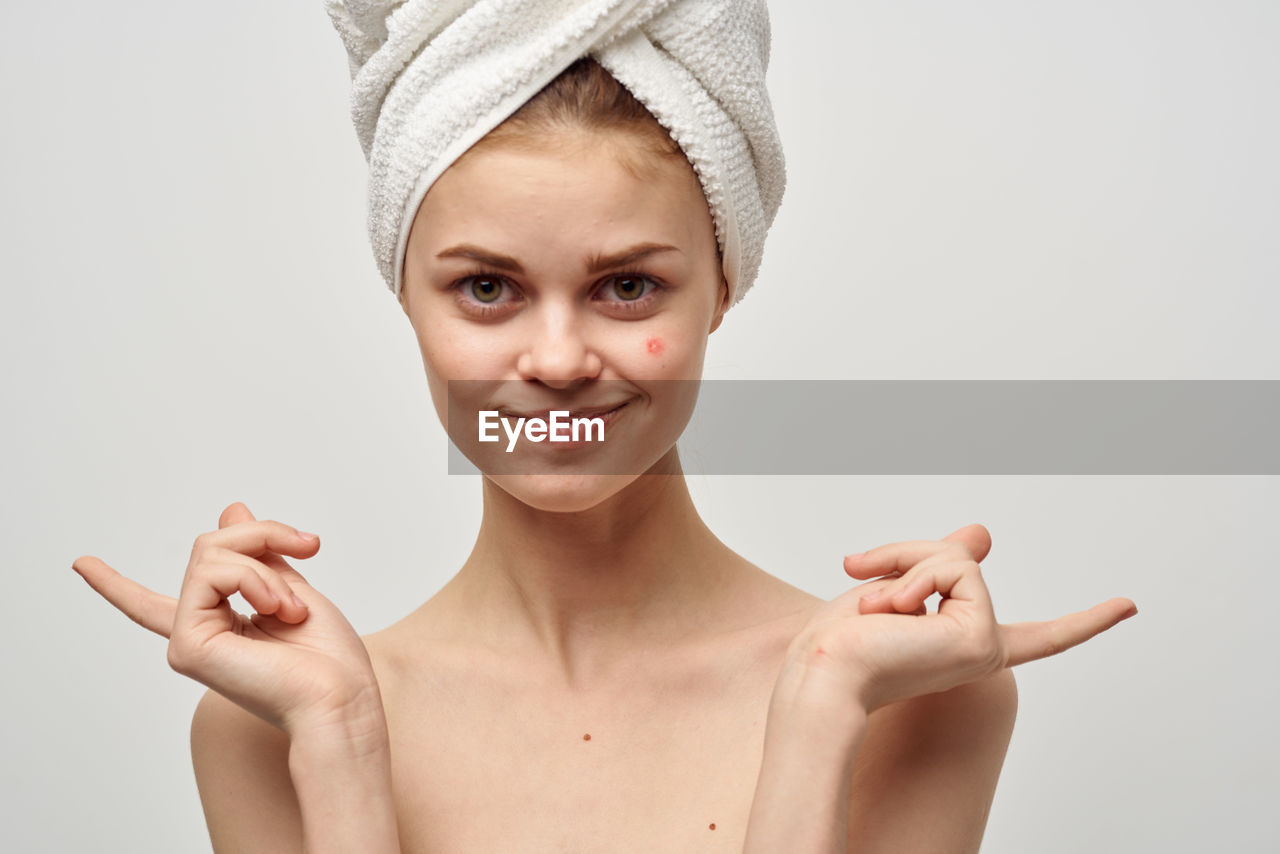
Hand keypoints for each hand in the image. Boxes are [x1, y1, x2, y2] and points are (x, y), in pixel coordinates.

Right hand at [72, 502, 383, 734]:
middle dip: (264, 535)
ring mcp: (187, 639)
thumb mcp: (293, 588)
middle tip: (308, 547)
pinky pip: (212, 574)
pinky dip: (254, 579)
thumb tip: (231, 511)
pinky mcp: (187, 644)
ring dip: (266, 566)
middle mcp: (196, 633)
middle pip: (210, 548)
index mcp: (219, 625)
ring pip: (212, 555)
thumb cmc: (327, 658)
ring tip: (292, 607)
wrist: (339, 698)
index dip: (116, 586)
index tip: (81, 564)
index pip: (152, 604)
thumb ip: (259, 555)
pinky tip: (276, 610)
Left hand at [787, 523, 1136, 713]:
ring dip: (903, 562)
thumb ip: (937, 563)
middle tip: (858, 571)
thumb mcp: (891, 585)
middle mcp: (980, 649)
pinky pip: (955, 567)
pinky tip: (892, 612)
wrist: (823, 672)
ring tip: (876, 606)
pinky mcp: (981, 639)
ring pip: (957, 556)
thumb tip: (983, 532)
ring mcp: (984, 645)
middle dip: (905, 552)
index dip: (1082, 622)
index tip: (1129, 607)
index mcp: (960, 643)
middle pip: (961, 558)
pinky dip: (913, 575)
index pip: (1034, 633)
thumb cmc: (838, 642)